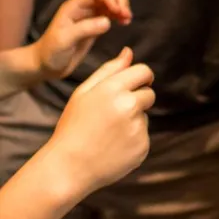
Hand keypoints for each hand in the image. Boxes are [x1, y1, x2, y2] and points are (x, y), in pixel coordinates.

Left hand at [33, 0, 131, 79]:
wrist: (46, 66)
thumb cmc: (51, 53)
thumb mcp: (65, 41)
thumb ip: (85, 29)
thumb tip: (107, 21)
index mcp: (73, 7)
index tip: (117, 10)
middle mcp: (82, 8)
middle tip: (126, 14)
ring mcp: (89, 16)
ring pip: (109, 1)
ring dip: (121, 6)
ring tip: (127, 18)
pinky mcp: (94, 26)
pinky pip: (110, 14)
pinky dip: (119, 15)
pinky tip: (124, 23)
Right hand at [47, 48, 154, 199]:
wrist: (69, 167)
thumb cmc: (73, 126)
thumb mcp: (83, 93)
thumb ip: (109, 69)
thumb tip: (129, 52)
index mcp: (113, 89)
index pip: (144, 71)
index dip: (142, 77)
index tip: (136, 83)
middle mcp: (129, 106)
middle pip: (149, 93)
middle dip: (137, 99)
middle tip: (114, 113)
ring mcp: (137, 128)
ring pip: (144, 116)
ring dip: (133, 120)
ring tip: (108, 133)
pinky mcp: (142, 147)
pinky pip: (143, 136)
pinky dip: (132, 140)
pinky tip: (113, 147)